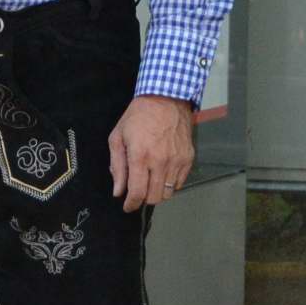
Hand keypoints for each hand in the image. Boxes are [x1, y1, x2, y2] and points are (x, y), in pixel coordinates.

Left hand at [109, 95, 194, 213]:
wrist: (166, 98)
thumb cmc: (138, 116)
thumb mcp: (118, 137)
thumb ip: (117, 166)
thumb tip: (118, 191)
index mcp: (140, 156)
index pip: (137, 193)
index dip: (131, 204)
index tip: (128, 206)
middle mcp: (160, 161)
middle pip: (154, 197)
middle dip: (143, 198)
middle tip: (138, 190)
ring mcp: (177, 161)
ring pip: (168, 193)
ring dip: (157, 192)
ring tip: (150, 181)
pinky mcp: (188, 158)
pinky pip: (179, 183)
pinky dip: (170, 184)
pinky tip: (162, 173)